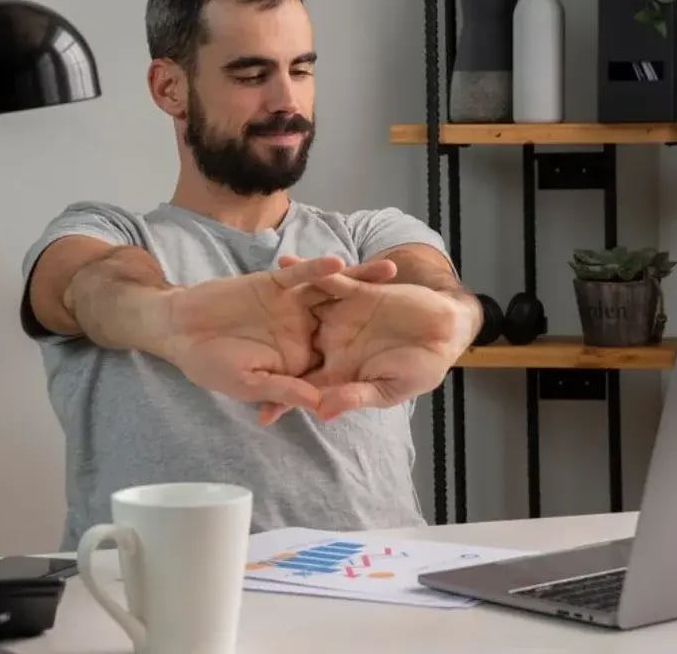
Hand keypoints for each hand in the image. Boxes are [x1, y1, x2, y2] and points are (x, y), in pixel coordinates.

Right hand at [161, 256, 395, 412]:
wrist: (180, 330)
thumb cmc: (211, 364)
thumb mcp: (250, 384)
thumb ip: (285, 388)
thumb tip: (321, 402)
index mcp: (300, 358)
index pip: (341, 358)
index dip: (371, 356)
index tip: (406, 356)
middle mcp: (302, 329)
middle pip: (348, 319)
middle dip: (379, 312)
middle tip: (417, 306)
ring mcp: (291, 305)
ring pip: (332, 292)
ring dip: (359, 282)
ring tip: (392, 274)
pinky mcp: (275, 283)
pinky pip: (301, 276)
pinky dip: (317, 270)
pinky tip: (338, 263)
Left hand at [259, 255, 478, 423]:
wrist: (446, 331)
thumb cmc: (422, 368)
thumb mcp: (389, 388)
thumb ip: (354, 396)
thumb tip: (321, 412)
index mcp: (341, 370)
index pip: (305, 386)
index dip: (282, 398)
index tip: (258, 412)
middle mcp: (335, 342)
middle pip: (294, 345)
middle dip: (265, 345)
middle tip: (229, 345)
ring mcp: (343, 316)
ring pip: (304, 308)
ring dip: (278, 302)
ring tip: (245, 293)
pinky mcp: (356, 292)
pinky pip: (329, 281)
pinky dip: (310, 273)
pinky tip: (284, 265)